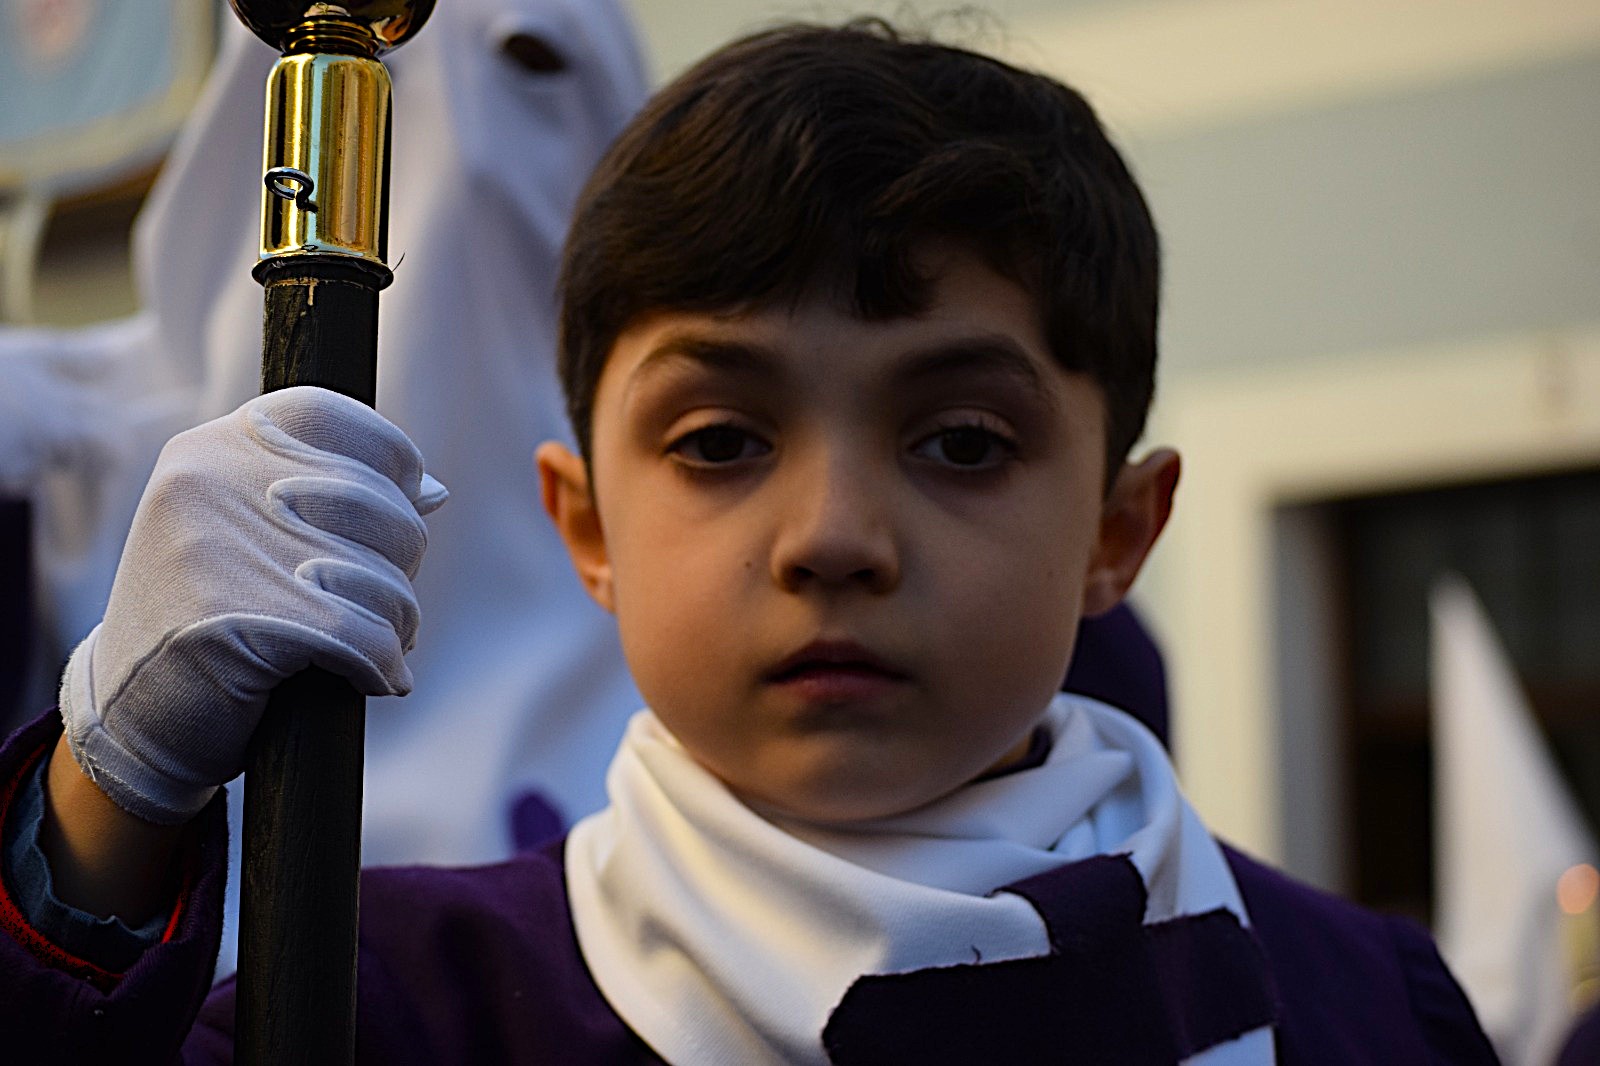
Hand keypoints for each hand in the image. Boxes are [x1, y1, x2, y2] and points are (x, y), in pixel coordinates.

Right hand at [59, 386, 447, 824]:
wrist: (129, 720)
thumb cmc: (206, 625)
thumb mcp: (250, 539)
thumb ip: (330, 501)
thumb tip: (432, 490)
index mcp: (212, 450)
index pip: (332, 417)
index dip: (388, 464)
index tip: (399, 513)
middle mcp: (210, 484)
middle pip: (381, 507)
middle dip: (399, 565)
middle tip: (377, 605)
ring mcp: (219, 551)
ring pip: (383, 579)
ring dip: (396, 624)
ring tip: (372, 647)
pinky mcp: (236, 624)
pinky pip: (364, 638)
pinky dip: (382, 666)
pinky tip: (374, 679)